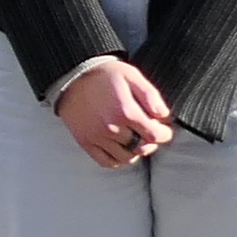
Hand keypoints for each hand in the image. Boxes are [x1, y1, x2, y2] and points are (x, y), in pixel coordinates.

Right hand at [52, 56, 176, 169]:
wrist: (72, 76)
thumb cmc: (103, 75)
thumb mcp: (131, 76)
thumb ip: (150, 95)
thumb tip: (163, 115)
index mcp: (125, 111)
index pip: (154, 135)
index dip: (164, 134)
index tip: (164, 130)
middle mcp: (111, 128)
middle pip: (142, 147)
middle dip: (150, 140)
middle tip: (149, 132)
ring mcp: (97, 137)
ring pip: (126, 157)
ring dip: (135, 151)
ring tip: (136, 140)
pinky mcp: (86, 142)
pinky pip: (107, 162)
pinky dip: (118, 160)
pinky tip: (121, 149)